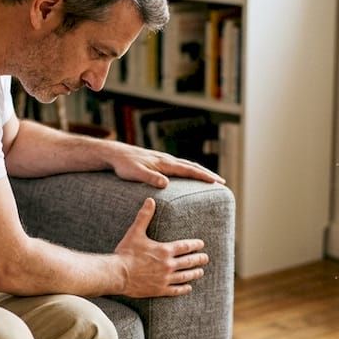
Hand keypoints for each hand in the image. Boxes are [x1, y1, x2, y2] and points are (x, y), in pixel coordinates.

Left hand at [108, 142, 224, 187]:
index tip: (217, 182)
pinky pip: (179, 166)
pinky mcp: (159, 161)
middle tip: (222, 182)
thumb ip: (150, 178)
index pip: (188, 170)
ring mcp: (163, 159)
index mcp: (164, 163)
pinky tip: (190, 175)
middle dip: (207, 174)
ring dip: (200, 171)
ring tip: (211, 179)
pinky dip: (189, 170)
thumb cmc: (124, 165)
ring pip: (186, 165)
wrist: (115, 154)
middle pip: (192, 166)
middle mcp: (167, 160)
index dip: (203, 176)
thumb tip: (166, 184)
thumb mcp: (136, 173)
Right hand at [114, 198, 209, 296]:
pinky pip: (176, 290)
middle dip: (199, 259)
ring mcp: (165, 278)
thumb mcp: (135, 232)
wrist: (117, 274)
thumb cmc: (126, 253)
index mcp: (165, 250)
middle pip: (189, 262)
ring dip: (194, 273)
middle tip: (206, 258)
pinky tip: (188, 287)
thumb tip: (150, 200)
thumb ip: (144, 216)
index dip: (195, 245)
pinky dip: (184, 288)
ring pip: (185, 276)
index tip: (201, 244)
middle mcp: (168, 265)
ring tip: (200, 272)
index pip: (185, 246)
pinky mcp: (159, 289)